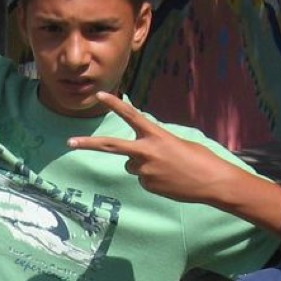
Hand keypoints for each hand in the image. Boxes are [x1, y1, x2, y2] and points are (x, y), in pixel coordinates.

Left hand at [67, 91, 240, 202]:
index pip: (131, 115)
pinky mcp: (147, 185)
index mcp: (156, 135)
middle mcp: (146, 152)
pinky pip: (143, 179)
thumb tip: (132, 162)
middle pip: (111, 146)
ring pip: (132, 166)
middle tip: (69, 142)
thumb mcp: (175, 143)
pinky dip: (153, 179)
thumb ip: (151, 146)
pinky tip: (169, 180)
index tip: (99, 95)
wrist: (211, 182)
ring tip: (168, 169)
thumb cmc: (198, 159)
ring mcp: (144, 171)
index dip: (115, 104)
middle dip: (88, 144)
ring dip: (144, 166)